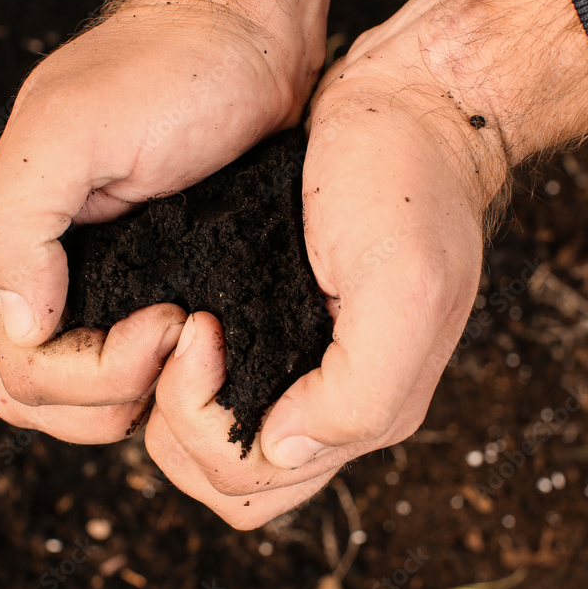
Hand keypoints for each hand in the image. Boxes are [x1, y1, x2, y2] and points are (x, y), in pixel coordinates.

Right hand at [0, 0, 334, 442]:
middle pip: (48, 401)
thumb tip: (20, 323)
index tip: (169, 319)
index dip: (92, 373)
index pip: (25, 372)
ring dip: (141, 399)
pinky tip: (210, 349)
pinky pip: (151, 372)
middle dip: (114, 395)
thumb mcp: (68, 130)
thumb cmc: (167, 70)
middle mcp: (62, 283)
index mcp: (23, 252)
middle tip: (184, 333)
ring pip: (96, 401)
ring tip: (199, 340)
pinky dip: (172, 383)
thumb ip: (12, 224)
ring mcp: (117, 293)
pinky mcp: (168, 291)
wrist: (247, 41)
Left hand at [146, 0, 587, 527]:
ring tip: (183, 327)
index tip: (202, 330)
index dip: (204, 423)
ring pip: (217, 447)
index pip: (254, 480)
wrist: (410, 108)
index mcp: (369, 408)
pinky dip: (186, 377)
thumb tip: (285, 450)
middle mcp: (336, 402)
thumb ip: (361, 391)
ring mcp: (309, 370)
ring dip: (177, 406)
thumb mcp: (404, 284)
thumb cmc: (408, 180)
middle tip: (187, 331)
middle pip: (231, 479)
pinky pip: (224, 392)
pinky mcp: (283, 330)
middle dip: (182, 423)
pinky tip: (185, 325)